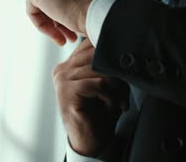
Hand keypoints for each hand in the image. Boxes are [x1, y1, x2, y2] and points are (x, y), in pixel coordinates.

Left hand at [26, 0, 102, 45]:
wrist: (94, 10)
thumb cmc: (97, 12)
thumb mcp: (89, 6)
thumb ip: (78, 5)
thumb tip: (70, 17)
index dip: (67, 15)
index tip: (75, 30)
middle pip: (53, 1)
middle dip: (60, 22)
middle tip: (70, 38)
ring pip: (44, 7)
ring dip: (53, 26)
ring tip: (63, 39)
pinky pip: (34, 11)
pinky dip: (43, 25)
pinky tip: (56, 35)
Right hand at [52, 39, 128, 156]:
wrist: (91, 140)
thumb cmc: (100, 111)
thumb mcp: (104, 82)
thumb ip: (105, 64)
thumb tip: (120, 45)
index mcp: (68, 64)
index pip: (91, 45)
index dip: (109, 53)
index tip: (122, 66)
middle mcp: (62, 69)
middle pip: (96, 54)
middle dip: (115, 71)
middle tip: (123, 89)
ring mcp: (62, 80)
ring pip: (99, 68)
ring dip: (115, 86)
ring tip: (117, 101)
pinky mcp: (68, 93)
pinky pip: (98, 83)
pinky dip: (110, 95)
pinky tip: (110, 106)